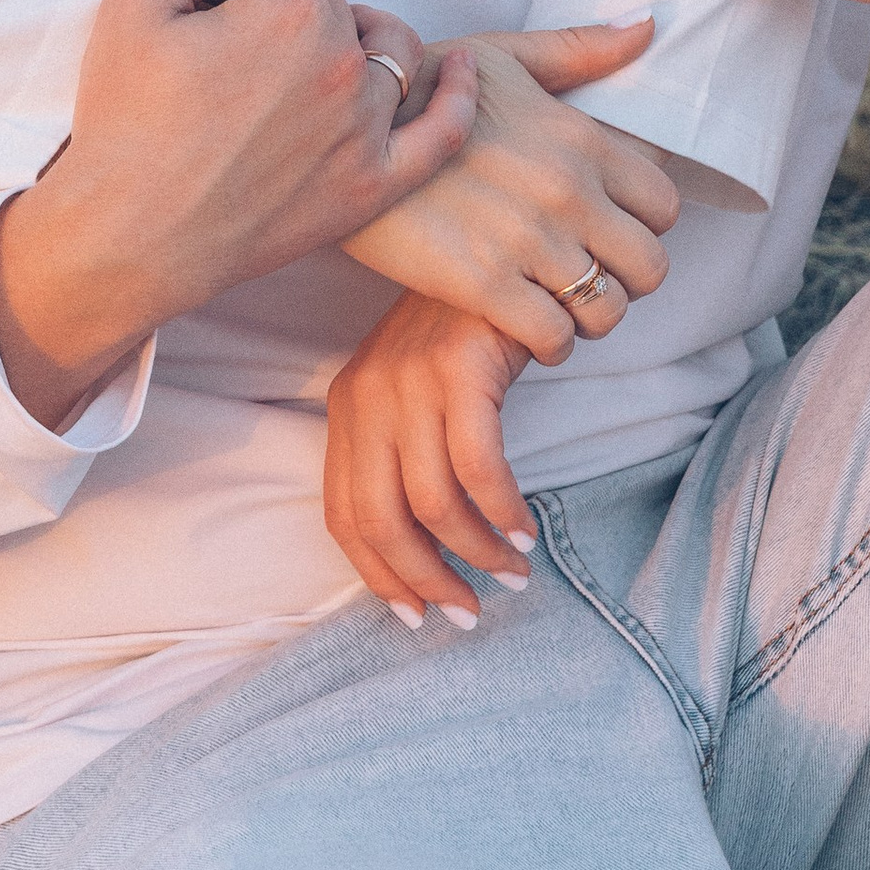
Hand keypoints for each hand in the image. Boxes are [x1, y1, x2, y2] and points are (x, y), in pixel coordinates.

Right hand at [0, 0, 480, 429]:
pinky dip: (458, 97)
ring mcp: (365, 129)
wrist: (129, 238)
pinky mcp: (373, 186)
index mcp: (291, 10)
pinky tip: (465, 66)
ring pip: (385, 49)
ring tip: (303, 62)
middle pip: (329, 2)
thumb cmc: (124, 121)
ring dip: (354, 39)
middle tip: (222, 63)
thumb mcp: (135, 5)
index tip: (194, 28)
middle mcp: (343, 63)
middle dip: (282, 14)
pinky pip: (440, 134)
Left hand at [325, 293, 535, 626]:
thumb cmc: (463, 332)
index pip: (344, 514)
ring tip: (512, 572)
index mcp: (346, 407)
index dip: (378, 575)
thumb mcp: (414, 390)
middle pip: (381, 520)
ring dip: (477, 552)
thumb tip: (423, 546)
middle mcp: (367, 397)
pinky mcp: (458, 371)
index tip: (416, 615)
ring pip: (432, 502)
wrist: (500, 254)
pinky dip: (503, 511)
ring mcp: (409, 382)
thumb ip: (405, 452)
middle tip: (468, 612)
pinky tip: (525, 529)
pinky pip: (479, 467)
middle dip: (425, 579)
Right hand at [344, 23, 679, 363]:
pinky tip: (524, 323)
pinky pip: (553, 338)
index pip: (664, 208)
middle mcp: (567, 191)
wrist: (342, 133)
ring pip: (606, 311)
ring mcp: (527, 240)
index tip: (612, 231)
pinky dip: (549, 342)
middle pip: (649, 268)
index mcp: (581, 139)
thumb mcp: (503, 56)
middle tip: (589, 276)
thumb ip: (579, 49)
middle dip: (626, 280)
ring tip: (557, 303)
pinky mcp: (482, 283)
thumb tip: (648, 26)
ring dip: (587, 316)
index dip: (645, 227)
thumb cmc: (422, 89)